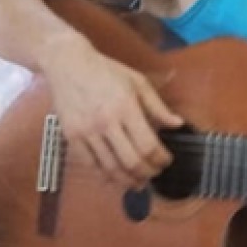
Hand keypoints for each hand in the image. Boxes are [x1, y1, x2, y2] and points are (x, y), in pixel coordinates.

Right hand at [46, 38, 183, 187]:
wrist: (68, 64)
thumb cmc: (106, 71)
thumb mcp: (137, 82)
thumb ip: (158, 106)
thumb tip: (178, 124)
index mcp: (126, 107)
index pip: (148, 144)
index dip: (161, 159)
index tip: (166, 161)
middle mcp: (106, 122)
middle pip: (131, 161)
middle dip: (147, 173)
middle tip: (154, 173)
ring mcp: (87, 131)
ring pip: (110, 167)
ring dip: (128, 180)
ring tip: (138, 182)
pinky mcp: (71, 136)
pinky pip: (90, 164)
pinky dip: (104, 175)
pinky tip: (115, 178)